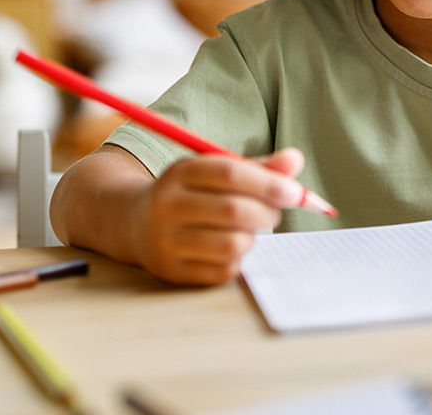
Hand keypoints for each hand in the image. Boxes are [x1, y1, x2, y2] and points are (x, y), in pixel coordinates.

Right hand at [131, 148, 305, 285]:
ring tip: (247, 231)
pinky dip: (238, 260)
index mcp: (180, 173)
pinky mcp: (171, 271)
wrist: (135, 223)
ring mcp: (165, 241)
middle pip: (233, 210)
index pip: (229, 173)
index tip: (294, 192)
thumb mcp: (217, 171)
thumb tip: (295, 160)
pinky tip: (230, 248)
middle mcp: (167, 205)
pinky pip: (223, 270)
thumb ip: (259, 167)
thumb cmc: (192, 194)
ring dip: (252, 238)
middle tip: (274, 213)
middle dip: (266, 213)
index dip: (267, 183)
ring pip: (232, 244)